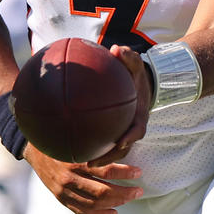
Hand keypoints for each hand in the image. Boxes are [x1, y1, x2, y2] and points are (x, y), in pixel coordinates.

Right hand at [24, 145, 142, 213]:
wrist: (34, 151)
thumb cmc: (60, 142)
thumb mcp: (76, 139)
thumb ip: (95, 146)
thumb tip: (123, 146)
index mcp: (76, 160)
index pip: (106, 170)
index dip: (125, 173)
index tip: (138, 172)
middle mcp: (69, 177)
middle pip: (103, 192)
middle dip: (124, 193)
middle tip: (138, 191)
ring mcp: (64, 191)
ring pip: (94, 204)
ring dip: (116, 204)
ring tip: (129, 199)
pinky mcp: (61, 199)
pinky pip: (82, 212)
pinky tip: (113, 212)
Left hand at [89, 45, 150, 165]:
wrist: (139, 83)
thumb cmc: (134, 74)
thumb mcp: (134, 63)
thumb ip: (128, 57)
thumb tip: (116, 49)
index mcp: (139, 116)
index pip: (137, 131)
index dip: (130, 138)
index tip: (121, 142)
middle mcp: (132, 129)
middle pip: (123, 149)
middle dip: (109, 158)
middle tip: (92, 163)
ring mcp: (124, 133)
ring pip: (114, 152)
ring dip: (100, 160)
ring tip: (82, 164)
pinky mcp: (115, 133)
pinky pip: (104, 142)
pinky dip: (93, 147)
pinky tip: (74, 149)